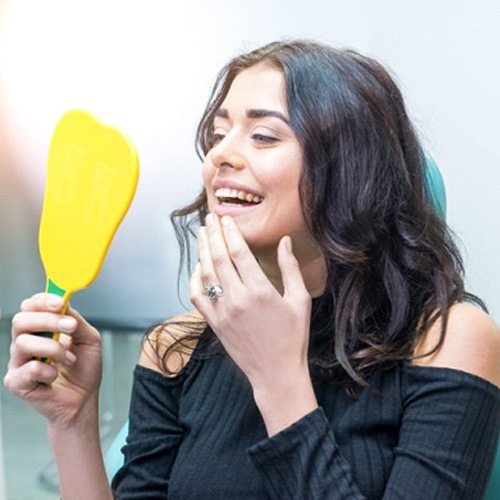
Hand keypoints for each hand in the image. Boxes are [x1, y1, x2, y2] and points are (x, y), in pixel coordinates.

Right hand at [3, 293, 102, 428]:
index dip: (43, 300)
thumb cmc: (84, 369)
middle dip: (48, 320)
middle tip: (70, 327)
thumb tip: (65, 304)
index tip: (60, 303)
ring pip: (23, 343)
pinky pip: (27, 369)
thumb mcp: (88, 339)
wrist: (84, 399)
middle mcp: (26, 342)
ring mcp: (19, 362)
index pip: (31, 306)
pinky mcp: (16, 382)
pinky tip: (55, 376)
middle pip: (20, 320)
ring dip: (53, 348)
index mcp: (41, 329)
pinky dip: (48, 371)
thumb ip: (76, 320)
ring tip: (70, 358)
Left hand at [190, 214, 317, 433]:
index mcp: (260, 290)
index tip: (225, 218)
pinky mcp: (214, 323)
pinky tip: (198, 267)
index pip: (239, 252)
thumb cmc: (293, 337)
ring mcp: (222, 312)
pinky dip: (195, 279)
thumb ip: (290, 268)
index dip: (230, 232)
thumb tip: (284, 241)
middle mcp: (237, 298)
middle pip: (219, 258)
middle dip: (213, 235)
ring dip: (203, 251)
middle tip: (209, 218)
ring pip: (206, 274)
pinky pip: (198, 297)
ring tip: (202, 234)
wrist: (276, 373)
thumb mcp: (300, 300)